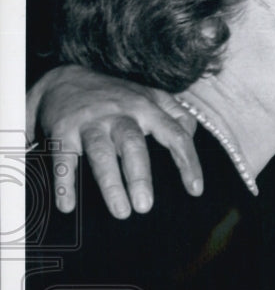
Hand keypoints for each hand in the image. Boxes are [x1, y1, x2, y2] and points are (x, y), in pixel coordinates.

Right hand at [29, 65, 201, 217]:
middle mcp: (120, 114)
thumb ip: (178, 115)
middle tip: (145, 206)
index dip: (188, 162)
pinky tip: (68, 206)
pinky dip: (64, 182)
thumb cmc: (119, 97)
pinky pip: (63, 158)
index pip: (175, 134)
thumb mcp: (152, 96)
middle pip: (133, 144)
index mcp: (147, 108)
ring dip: (110, 184)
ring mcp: (90, 121)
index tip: (195, 190)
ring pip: (100, 153)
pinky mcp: (62, 129)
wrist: (66, 77)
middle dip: (139, 176)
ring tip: (121, 212)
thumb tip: (191, 136)